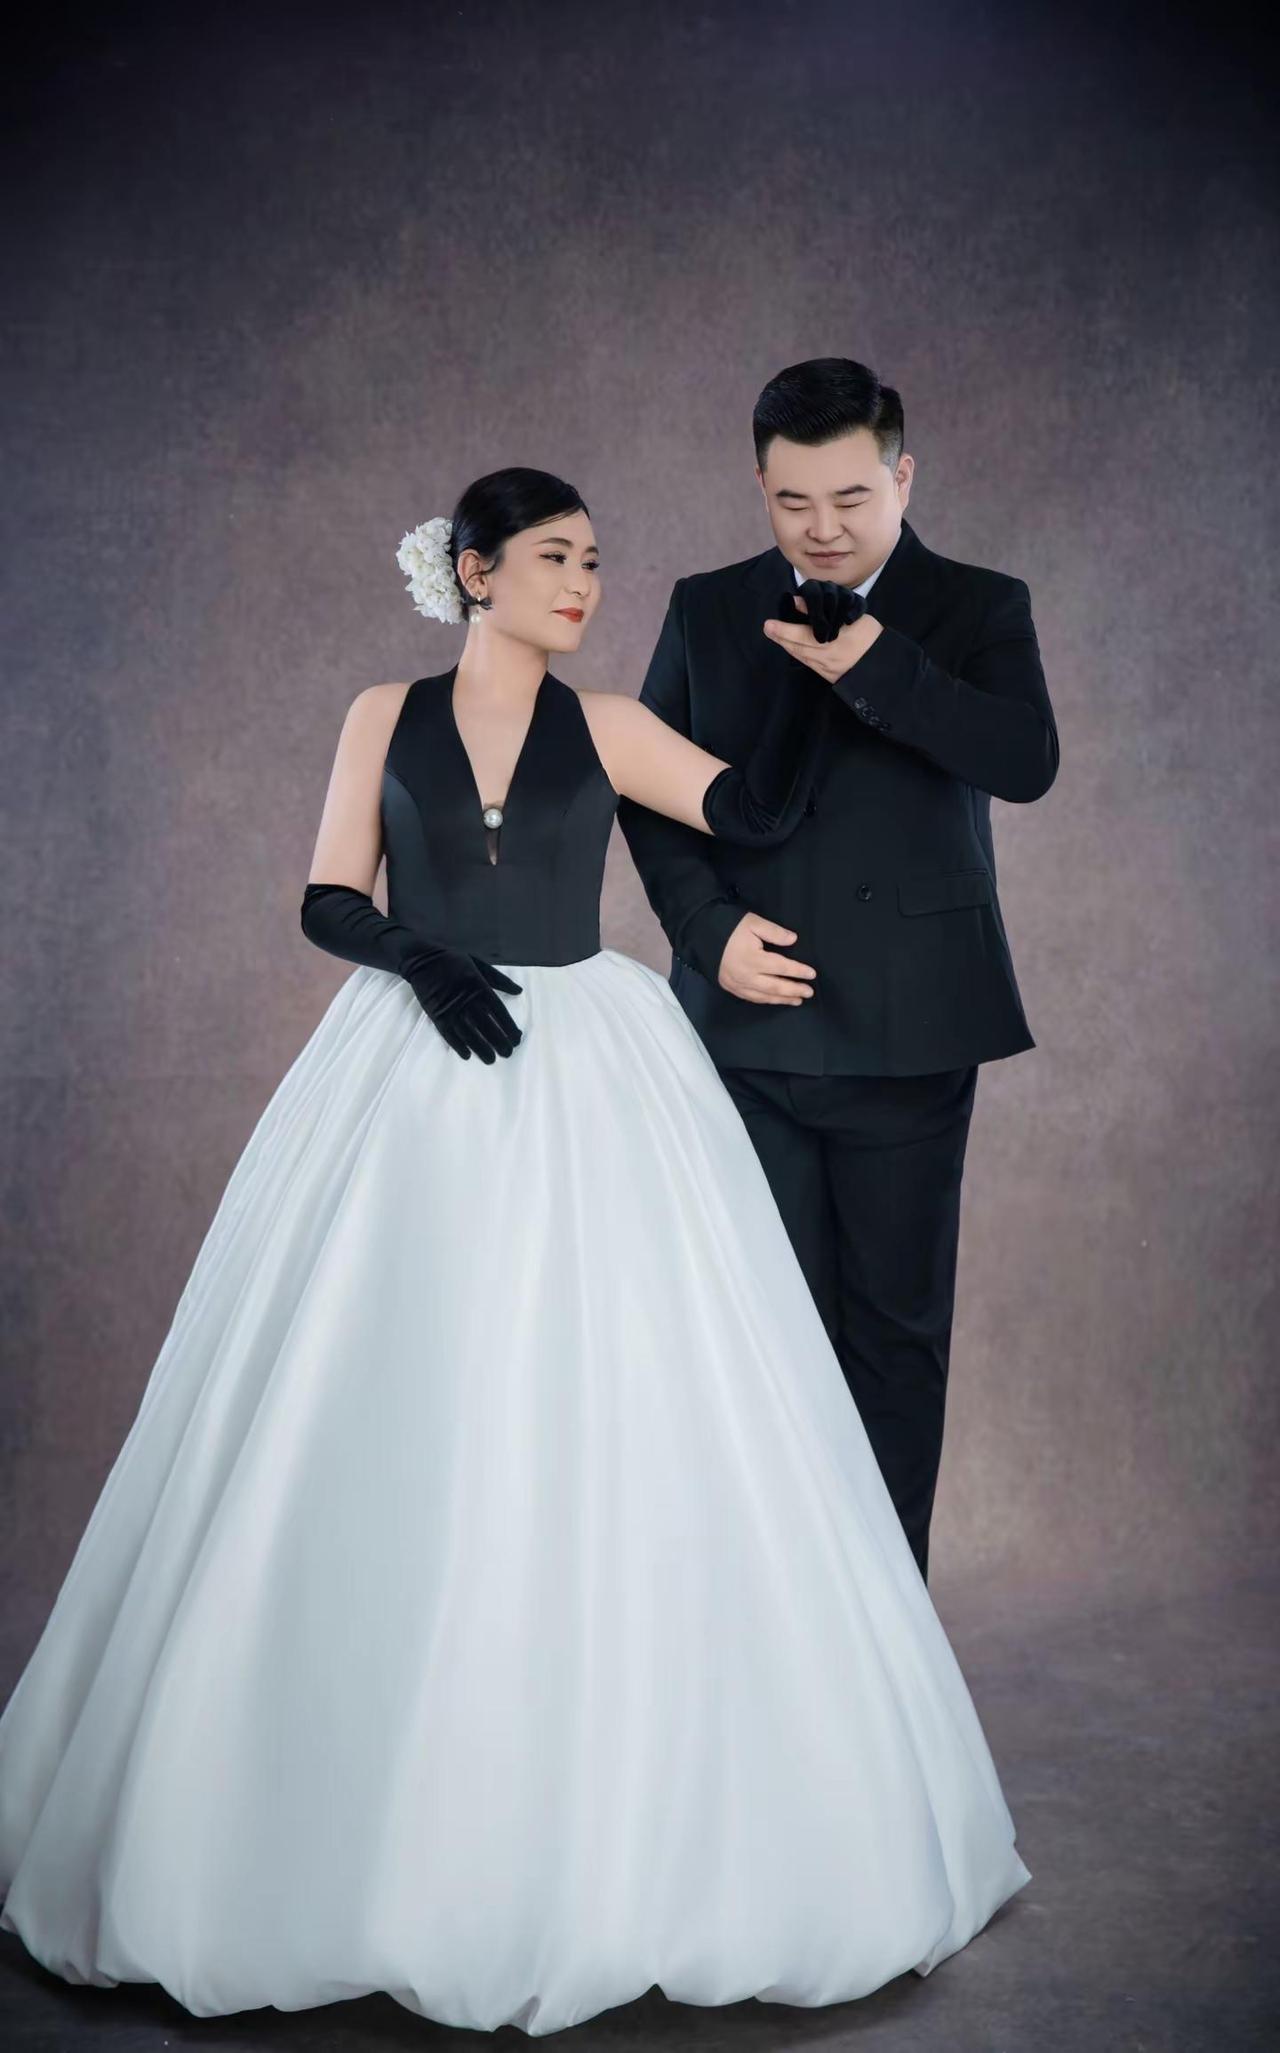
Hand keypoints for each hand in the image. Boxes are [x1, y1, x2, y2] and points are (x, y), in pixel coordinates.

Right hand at [402, 944, 523, 1060]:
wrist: (422, 959)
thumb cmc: (454, 961)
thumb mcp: (480, 965)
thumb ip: (500, 980)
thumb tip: (519, 991)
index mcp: (480, 987)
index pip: (499, 1012)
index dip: (509, 1028)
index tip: (516, 1039)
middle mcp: (467, 1001)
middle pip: (486, 1027)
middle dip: (499, 1042)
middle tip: (508, 1054)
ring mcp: (451, 1010)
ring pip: (469, 1034)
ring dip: (481, 1049)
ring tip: (491, 1060)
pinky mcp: (436, 1016)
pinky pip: (449, 1035)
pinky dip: (458, 1046)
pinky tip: (467, 1055)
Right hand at [717, 912, 815, 1004]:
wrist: (702, 934)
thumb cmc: (730, 927)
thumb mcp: (753, 923)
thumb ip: (774, 932)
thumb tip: (793, 939)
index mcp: (754, 959)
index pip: (782, 968)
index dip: (798, 971)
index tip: (812, 974)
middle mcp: (746, 976)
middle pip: (775, 987)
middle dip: (794, 990)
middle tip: (809, 992)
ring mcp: (737, 984)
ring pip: (764, 996)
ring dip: (782, 999)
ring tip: (797, 1000)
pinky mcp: (730, 987)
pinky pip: (752, 998)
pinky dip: (766, 1000)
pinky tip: (775, 1000)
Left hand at [764, 587, 883, 681]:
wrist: (883, 667)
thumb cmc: (870, 637)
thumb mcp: (850, 618)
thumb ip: (823, 611)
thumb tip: (799, 603)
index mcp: (831, 643)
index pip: (801, 636)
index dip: (784, 630)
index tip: (769, 624)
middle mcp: (825, 658)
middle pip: (796, 648)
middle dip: (781, 637)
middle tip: (768, 627)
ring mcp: (825, 669)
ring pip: (800, 656)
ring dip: (786, 645)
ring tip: (776, 634)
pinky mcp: (828, 675)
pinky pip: (808, 663)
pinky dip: (797, 653)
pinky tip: (792, 647)